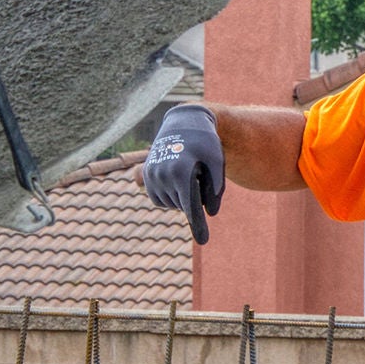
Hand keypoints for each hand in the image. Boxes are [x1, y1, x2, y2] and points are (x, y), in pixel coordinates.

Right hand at [143, 104, 223, 243]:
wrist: (184, 122)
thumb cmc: (206, 142)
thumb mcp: (218, 162)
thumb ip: (216, 189)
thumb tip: (210, 213)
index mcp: (182, 172)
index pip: (191, 206)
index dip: (198, 225)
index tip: (204, 241)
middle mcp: (163, 175)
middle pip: (183, 205)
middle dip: (193, 195)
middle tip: (198, 171)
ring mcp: (151, 175)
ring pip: (171, 203)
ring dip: (181, 194)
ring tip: (186, 170)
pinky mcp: (146, 175)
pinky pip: (159, 199)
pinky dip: (169, 194)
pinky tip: (176, 176)